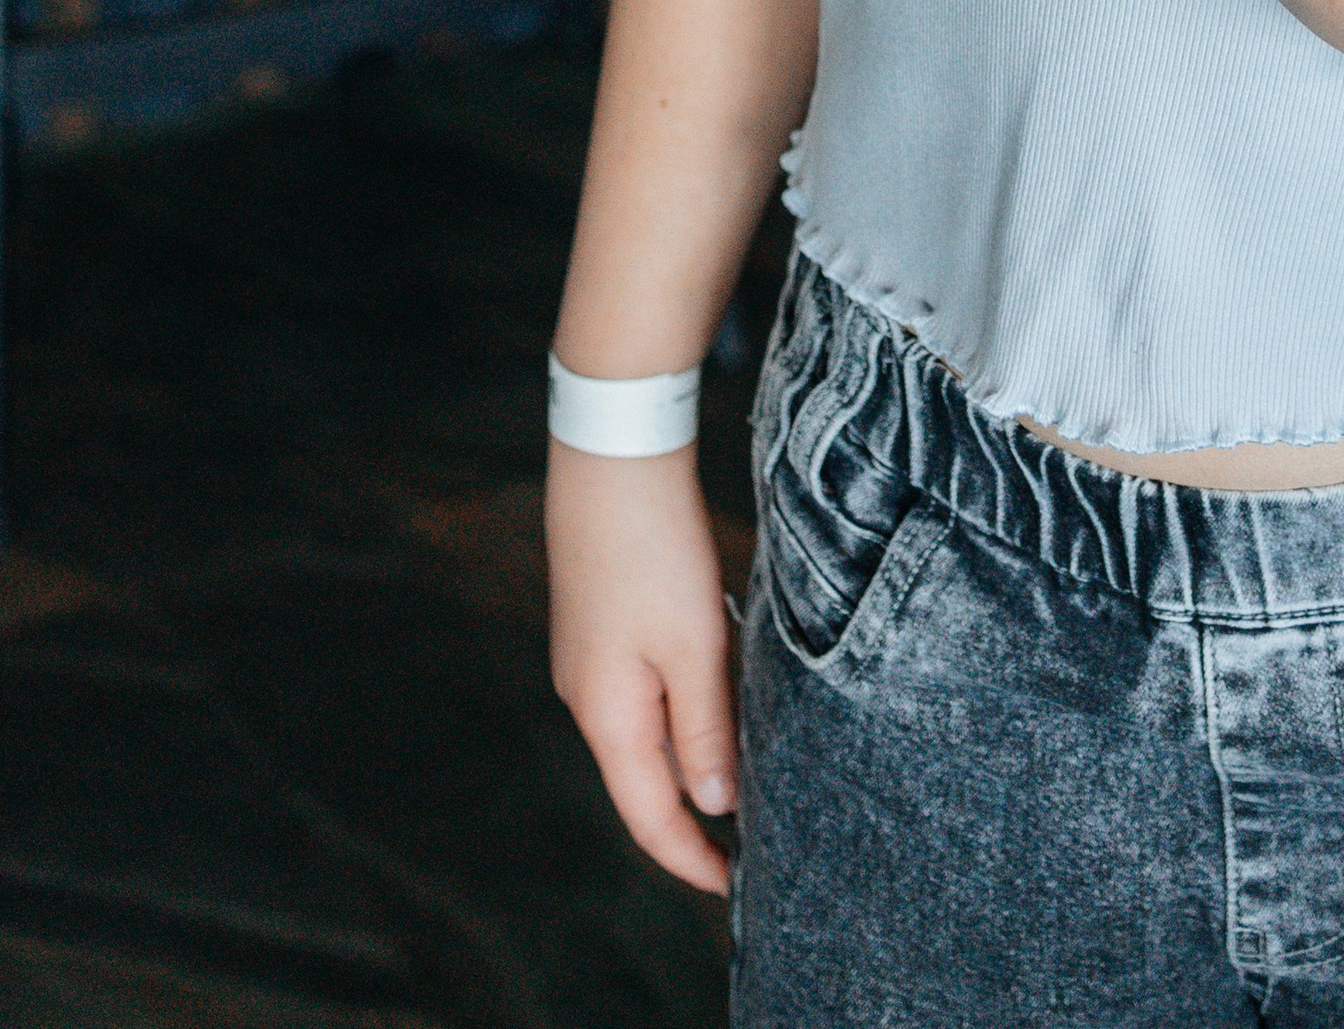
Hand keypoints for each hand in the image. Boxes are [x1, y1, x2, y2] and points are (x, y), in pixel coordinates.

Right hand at [546, 441, 736, 896]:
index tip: (736, 888)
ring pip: (647, 733)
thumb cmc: (653, 549)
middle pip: (644, 781)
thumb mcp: (693, 645)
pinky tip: (723, 698)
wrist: (613, 455)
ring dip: (694, 758)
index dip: (691, 859)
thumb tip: (715, 800)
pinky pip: (647, 691)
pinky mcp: (603, 624)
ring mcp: (591, 660)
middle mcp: (589, 698)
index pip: (650, 817)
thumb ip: (705, 728)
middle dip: (696, 815)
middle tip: (754, 839)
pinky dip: (685, 710)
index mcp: (608, 716)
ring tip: (749, 775)